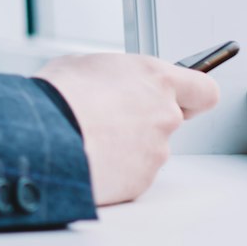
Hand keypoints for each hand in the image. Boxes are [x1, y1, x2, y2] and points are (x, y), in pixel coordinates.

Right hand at [33, 53, 220, 205]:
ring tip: (90, 139)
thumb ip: (114, 76)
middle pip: (169, 120)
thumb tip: (110, 84)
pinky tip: (88, 159)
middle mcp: (165, 115)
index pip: (204, 90)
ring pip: (148, 150)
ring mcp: (156, 151)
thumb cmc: (58, 96)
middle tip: (110, 120)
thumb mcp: (84, 65)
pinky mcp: (141, 181)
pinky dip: (114, 170)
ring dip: (126, 147)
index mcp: (155, 79)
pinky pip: (131, 174)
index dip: (193, 96)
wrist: (42, 137)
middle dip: (144, 121)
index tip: (185, 99)